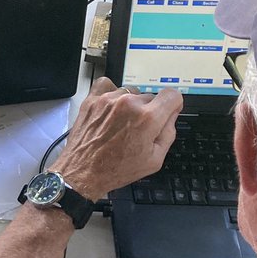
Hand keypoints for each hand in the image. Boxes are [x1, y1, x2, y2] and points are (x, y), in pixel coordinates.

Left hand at [49, 77, 182, 199]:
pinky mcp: (92, 100)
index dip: (173, 105)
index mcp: (147, 118)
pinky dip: (111, 94)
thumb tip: (172, 115)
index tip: (168, 111)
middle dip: (149, 111)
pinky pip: (107, 85)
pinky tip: (111, 109)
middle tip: (138, 130)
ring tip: (121, 124)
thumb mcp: (154, 159)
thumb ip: (168, 133)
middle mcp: (128, 104)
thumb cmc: (116, 169)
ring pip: (130, 93)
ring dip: (129, 105)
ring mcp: (108, 100)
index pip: (172, 95)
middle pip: (150, 96)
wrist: (83, 172)